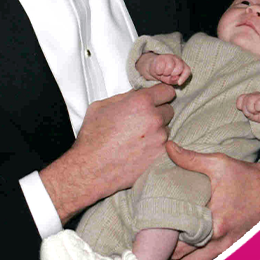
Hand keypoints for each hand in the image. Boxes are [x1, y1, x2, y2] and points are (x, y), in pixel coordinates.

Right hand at [41, 84, 176, 222]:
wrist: (91, 168)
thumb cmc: (93, 137)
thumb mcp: (101, 107)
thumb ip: (124, 96)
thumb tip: (137, 94)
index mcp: (141, 102)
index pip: (167, 91)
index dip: (161, 95)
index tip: (157, 100)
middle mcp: (154, 118)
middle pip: (168, 110)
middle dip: (158, 114)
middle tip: (141, 122)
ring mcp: (160, 137)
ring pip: (166, 129)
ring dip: (157, 132)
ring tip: (137, 139)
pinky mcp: (162, 154)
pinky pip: (165, 146)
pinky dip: (156, 147)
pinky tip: (141, 150)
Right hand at [137, 52, 190, 85]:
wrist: (153, 68)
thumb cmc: (164, 74)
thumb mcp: (170, 80)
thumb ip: (174, 80)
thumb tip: (176, 78)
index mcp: (182, 65)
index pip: (187, 70)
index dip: (184, 77)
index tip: (179, 83)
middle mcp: (177, 59)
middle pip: (179, 68)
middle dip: (173, 74)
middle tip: (168, 75)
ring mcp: (169, 57)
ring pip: (170, 66)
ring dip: (166, 73)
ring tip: (163, 73)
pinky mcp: (160, 57)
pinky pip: (160, 67)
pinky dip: (159, 72)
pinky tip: (158, 71)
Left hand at [162, 141, 259, 259]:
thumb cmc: (248, 178)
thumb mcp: (219, 163)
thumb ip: (190, 159)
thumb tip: (167, 147)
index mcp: (214, 221)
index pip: (177, 240)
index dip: (155, 244)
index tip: (138, 243)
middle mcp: (220, 240)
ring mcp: (228, 250)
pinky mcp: (234, 252)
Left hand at [237, 92, 259, 127]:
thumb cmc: (259, 115)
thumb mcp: (249, 114)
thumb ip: (244, 110)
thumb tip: (243, 108)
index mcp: (249, 96)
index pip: (240, 98)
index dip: (241, 106)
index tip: (246, 111)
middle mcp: (254, 94)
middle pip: (245, 99)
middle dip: (246, 109)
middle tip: (252, 113)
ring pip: (250, 99)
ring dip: (252, 109)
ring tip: (256, 112)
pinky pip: (259, 102)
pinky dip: (258, 108)